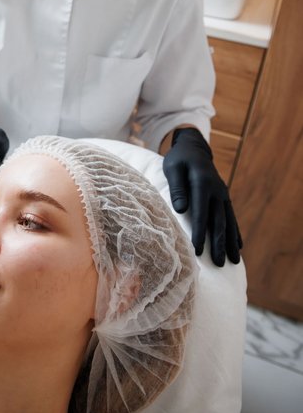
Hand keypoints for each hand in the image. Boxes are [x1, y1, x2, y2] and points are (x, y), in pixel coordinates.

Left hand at [162, 127, 241, 266]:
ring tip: (234, 261)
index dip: (200, 233)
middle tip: (221, 264)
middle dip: (219, 243)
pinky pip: (231, 217)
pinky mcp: (223, 197)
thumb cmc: (179, 159)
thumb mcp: (173, 168)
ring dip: (231, 242)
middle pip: (219, 221)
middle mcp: (217, 191)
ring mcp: (222, 194)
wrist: (194, 148)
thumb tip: (181, 210)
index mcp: (202, 183)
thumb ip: (177, 188)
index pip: (201, 213)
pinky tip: (239, 246)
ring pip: (228, 221)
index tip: (198, 251)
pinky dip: (235, 232)